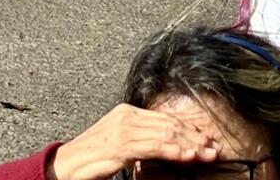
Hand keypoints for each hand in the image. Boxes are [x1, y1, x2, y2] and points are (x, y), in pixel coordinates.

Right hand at [47, 104, 221, 179]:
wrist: (64, 167)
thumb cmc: (92, 160)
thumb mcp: (122, 147)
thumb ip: (141, 142)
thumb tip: (167, 147)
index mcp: (129, 112)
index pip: (166, 119)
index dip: (190, 130)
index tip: (208, 141)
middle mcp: (128, 115)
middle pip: (170, 124)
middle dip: (196, 137)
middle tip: (215, 148)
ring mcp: (124, 128)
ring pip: (166, 133)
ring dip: (191, 145)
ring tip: (208, 154)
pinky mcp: (120, 144)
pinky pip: (153, 146)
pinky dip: (174, 150)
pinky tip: (187, 156)